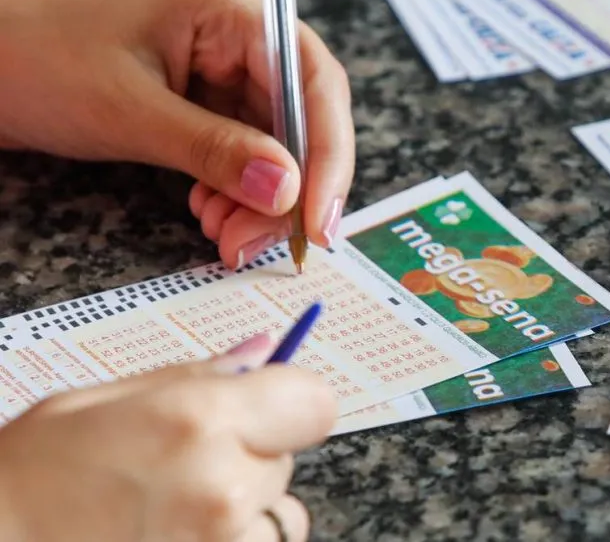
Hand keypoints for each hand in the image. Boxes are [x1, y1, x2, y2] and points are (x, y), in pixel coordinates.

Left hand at [0, 0, 354, 267]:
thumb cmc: (33, 56)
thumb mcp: (130, 110)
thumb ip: (216, 151)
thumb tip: (288, 191)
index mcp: (231, 10)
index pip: (312, 84)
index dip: (327, 156)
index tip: (317, 221)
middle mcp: (236, 36)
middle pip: (301, 120)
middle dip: (288, 191)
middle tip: (258, 243)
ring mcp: (222, 68)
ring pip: (276, 144)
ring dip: (261, 200)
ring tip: (226, 235)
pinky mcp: (204, 99)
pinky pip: (245, 151)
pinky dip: (236, 191)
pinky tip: (212, 212)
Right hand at [0, 334, 336, 541]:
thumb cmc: (30, 476)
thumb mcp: (103, 401)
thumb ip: (197, 376)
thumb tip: (264, 350)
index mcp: (197, 420)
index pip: (315, 404)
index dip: (291, 402)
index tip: (263, 408)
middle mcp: (222, 486)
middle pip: (289, 457)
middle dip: (252, 454)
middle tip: (185, 462)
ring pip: (282, 514)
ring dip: (248, 507)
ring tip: (179, 506)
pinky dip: (236, 540)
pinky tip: (180, 533)